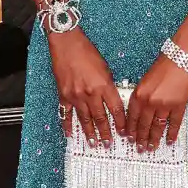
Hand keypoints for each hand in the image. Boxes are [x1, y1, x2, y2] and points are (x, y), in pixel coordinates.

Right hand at [48, 29, 125, 147]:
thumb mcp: (106, 68)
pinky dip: (68, 125)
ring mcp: (76, 95)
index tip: (124, 133)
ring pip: (85, 119)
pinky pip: (66, 114)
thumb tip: (112, 101)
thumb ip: (108, 86)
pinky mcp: (63, 95)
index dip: (121, 123)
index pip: (116, 110)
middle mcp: (91, 93)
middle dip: (106, 133)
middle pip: (101, 118)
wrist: (67, 43)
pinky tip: (70, 134)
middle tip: (109, 144)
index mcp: (104, 86)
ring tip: (93, 143)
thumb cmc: (87, 51)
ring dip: (90, 133)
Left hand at [125, 53, 187, 151]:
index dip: (130, 130)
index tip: (129, 139)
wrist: (180, 57)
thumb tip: (139, 112)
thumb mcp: (145, 80)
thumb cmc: (163, 65)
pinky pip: (174, 123)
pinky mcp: (179, 105)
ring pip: (157, 127)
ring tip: (152, 147)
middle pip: (143, 125)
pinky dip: (172, 133)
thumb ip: (141, 96)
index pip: (131, 118)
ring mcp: (164, 105)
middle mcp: (149, 101)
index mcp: (139, 94)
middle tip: (140, 148)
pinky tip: (169, 140)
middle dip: (141, 138)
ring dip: (154, 139)